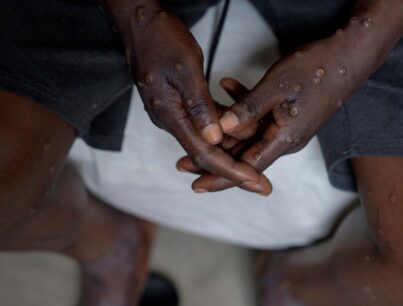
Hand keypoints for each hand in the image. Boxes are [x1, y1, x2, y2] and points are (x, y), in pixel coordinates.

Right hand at [118, 7, 264, 189]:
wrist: (140, 24)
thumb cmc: (161, 40)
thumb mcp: (186, 69)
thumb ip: (200, 105)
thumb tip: (214, 139)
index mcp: (170, 116)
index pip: (204, 154)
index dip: (231, 170)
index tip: (254, 181)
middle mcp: (169, 121)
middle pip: (205, 155)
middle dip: (235, 170)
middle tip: (263, 185)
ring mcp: (173, 114)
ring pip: (206, 141)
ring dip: (231, 153)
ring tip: (258, 166)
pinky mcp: (178, 105)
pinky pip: (203, 125)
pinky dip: (223, 132)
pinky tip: (242, 135)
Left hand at [180, 36, 358, 193]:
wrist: (350, 55)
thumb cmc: (317, 69)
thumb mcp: (276, 87)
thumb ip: (248, 108)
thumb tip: (222, 127)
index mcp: (284, 139)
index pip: (246, 168)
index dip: (220, 177)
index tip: (197, 185)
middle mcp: (286, 139)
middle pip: (244, 155)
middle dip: (214, 156)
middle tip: (182, 160)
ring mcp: (287, 127)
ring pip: (249, 134)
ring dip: (224, 129)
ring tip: (198, 126)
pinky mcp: (288, 114)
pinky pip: (260, 116)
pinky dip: (243, 104)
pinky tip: (227, 86)